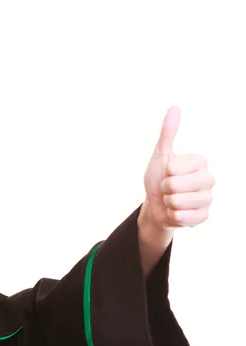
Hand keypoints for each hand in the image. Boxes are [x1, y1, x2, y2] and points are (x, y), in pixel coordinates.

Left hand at [141, 106, 214, 230]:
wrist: (156, 204)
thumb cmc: (159, 177)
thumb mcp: (160, 155)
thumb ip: (167, 133)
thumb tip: (174, 108)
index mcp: (200, 162)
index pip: (173, 169)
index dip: (164, 173)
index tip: (167, 173)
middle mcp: (209, 179)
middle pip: (175, 186)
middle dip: (164, 189)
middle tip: (168, 189)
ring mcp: (208, 198)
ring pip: (178, 202)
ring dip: (168, 203)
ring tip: (172, 199)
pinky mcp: (204, 216)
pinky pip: (183, 218)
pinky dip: (173, 216)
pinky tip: (176, 211)